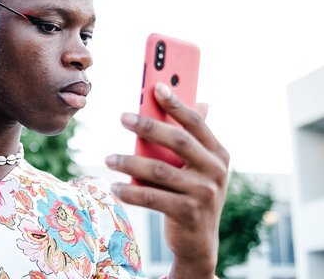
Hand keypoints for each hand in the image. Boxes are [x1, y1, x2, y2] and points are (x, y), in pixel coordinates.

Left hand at [106, 82, 228, 277]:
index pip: (196, 123)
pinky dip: (130, 191)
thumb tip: (198, 100)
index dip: (176, 103)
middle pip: (178, 141)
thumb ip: (192, 138)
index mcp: (218, 153)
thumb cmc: (191, 194)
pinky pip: (152, 197)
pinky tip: (114, 187)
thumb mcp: (196, 167)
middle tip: (122, 117)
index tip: (155, 86)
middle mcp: (216, 171)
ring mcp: (204, 193)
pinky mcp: (188, 213)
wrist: (199, 242)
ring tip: (109, 159)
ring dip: (129, 162)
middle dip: (148, 125)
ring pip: (159, 170)